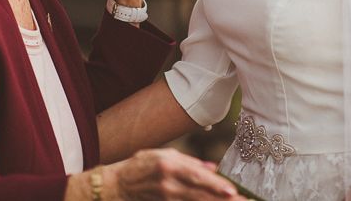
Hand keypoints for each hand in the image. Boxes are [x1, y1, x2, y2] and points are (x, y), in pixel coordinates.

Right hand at [107, 148, 244, 199]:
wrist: (118, 185)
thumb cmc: (140, 166)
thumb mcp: (163, 154)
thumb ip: (189, 162)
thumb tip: (213, 168)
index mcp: (169, 165)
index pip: (196, 176)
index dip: (215, 184)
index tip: (231, 190)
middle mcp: (168, 184)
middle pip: (200, 194)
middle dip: (222, 199)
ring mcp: (166, 198)